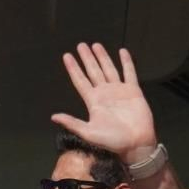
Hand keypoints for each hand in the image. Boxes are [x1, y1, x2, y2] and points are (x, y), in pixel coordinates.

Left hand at [50, 43, 157, 162]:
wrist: (135, 143)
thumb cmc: (112, 141)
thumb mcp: (88, 132)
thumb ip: (72, 123)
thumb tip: (53, 116)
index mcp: (93, 102)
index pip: (80, 81)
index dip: (74, 69)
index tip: (67, 56)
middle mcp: (105, 93)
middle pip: (93, 71)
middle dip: (87, 58)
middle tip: (81, 45)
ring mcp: (119, 90)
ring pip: (109, 69)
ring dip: (102, 57)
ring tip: (95, 45)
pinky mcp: (133, 90)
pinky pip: (129, 73)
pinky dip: (126, 62)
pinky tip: (122, 52)